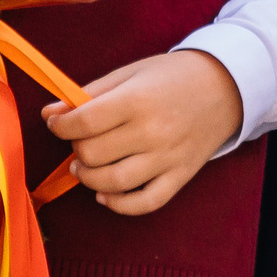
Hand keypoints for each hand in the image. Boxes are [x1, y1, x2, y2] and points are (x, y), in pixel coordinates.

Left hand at [43, 49, 242, 215]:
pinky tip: (105, 194)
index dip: (60, 125)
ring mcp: (168, 157)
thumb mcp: (132, 72)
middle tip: (79, 139)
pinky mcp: (181, 175)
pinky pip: (145, 203)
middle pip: (93, 154)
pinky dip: (119, 204)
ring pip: (112, 183)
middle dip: (76, 148)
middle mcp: (152, 131)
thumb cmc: (173, 75)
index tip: (56, 122)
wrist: (228, 85)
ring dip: (88, 178)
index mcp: (138, 99)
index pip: (84, 122)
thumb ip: (90, 93)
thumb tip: (49, 113)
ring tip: (84, 166)